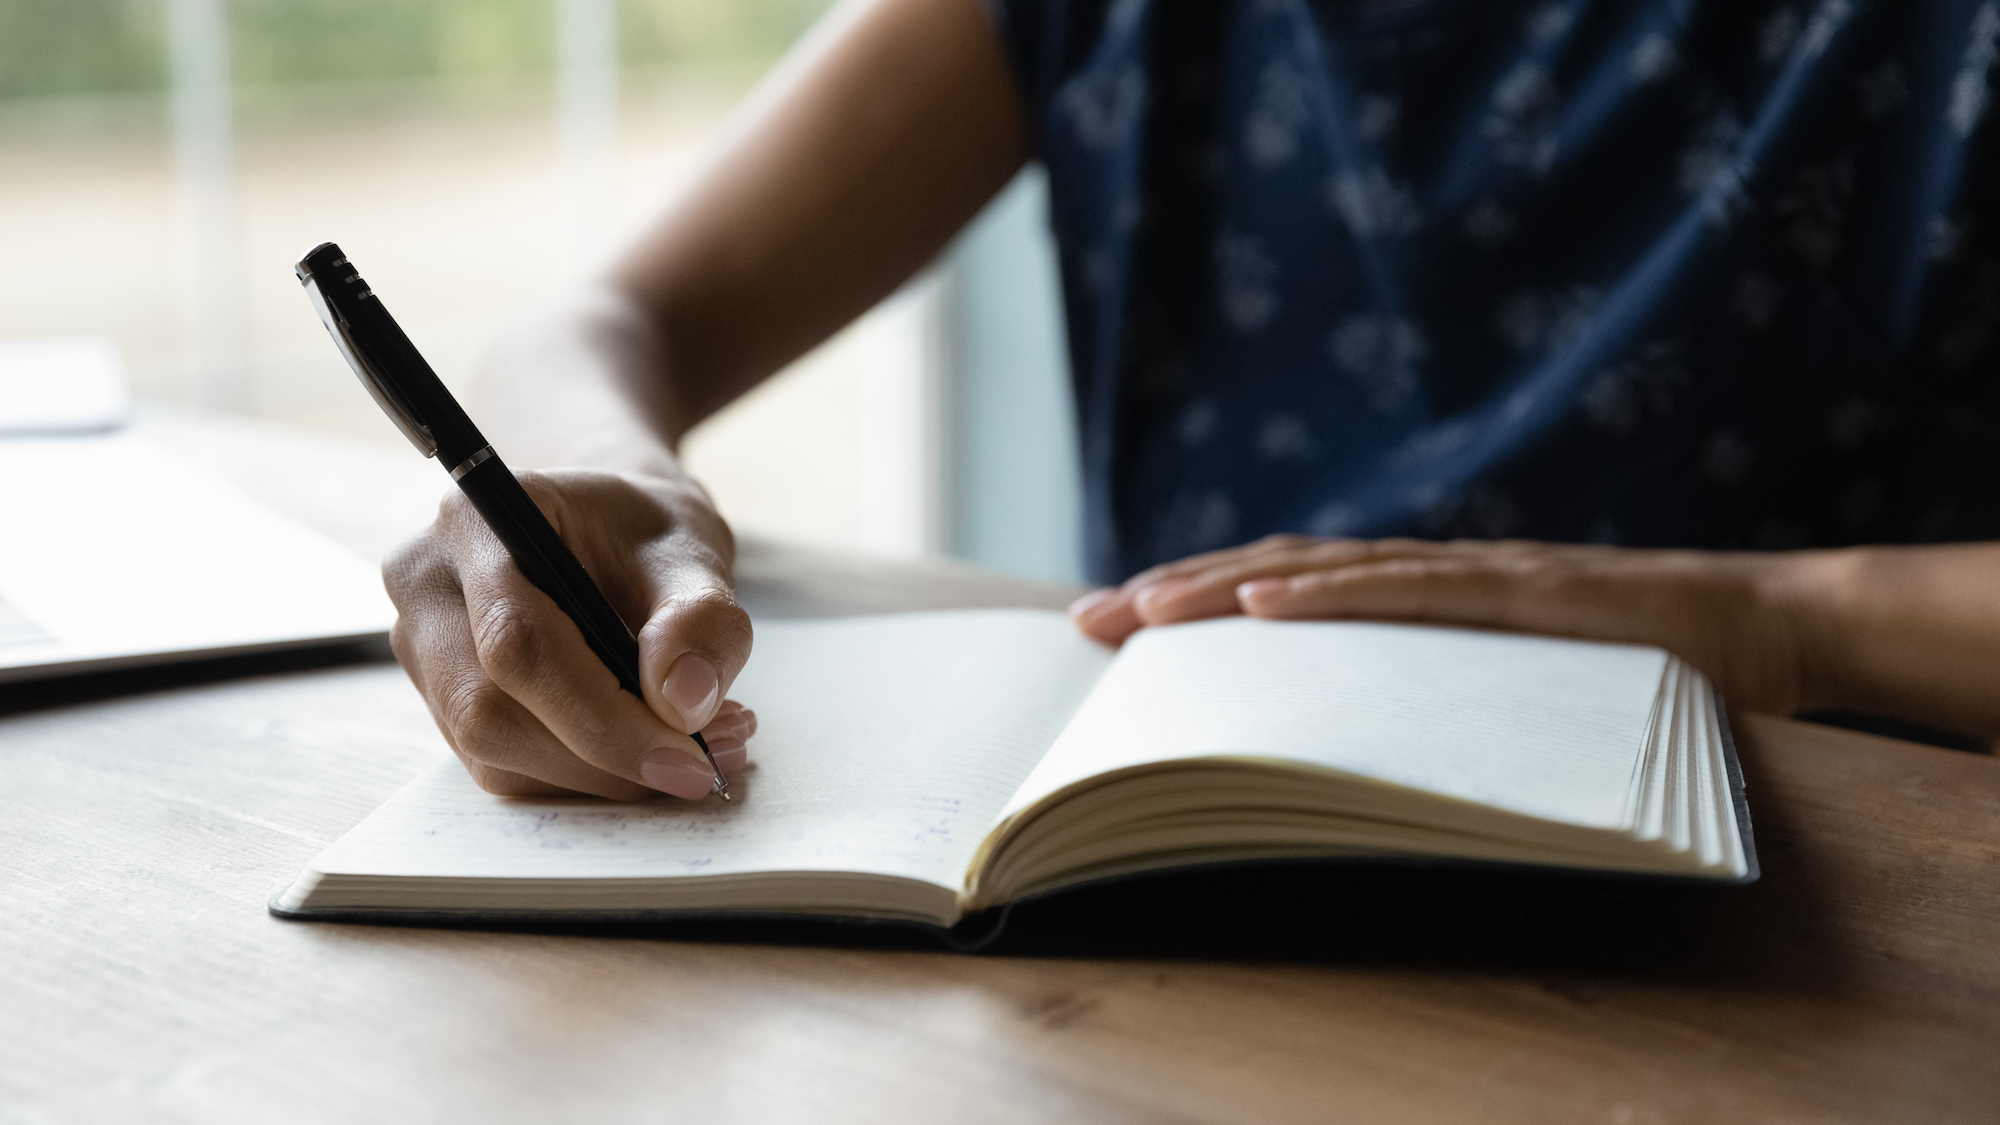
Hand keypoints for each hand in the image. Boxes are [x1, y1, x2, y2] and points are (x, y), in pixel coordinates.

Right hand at [385, 466, 755, 799]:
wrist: (611, 533)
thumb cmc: (644, 533)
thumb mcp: (694, 551)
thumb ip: (700, 619)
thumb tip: (684, 703)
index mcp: (476, 521)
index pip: (518, 643)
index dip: (603, 717)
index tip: (689, 758)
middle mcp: (427, 581)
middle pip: (490, 709)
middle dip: (605, 756)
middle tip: (706, 762)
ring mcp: (422, 645)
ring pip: (494, 750)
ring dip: (600, 774)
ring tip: (692, 747)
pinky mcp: (439, 697)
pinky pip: (502, 765)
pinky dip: (583, 775)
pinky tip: (645, 748)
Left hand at [1069, 535, 1835, 717]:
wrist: (1749, 626)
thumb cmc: (1623, 668)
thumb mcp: (1497, 687)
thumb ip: (1421, 690)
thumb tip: (1327, 744)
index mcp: (1413, 599)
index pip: (1280, 590)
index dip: (1193, 600)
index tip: (1110, 625)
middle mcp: (1425, 573)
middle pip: (1276, 574)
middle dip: (1176, 593)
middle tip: (1087, 620)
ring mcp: (1469, 574)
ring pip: (1325, 573)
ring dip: (1226, 587)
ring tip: (1146, 608)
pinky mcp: (1522, 593)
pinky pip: (1411, 590)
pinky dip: (1331, 595)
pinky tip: (1263, 604)